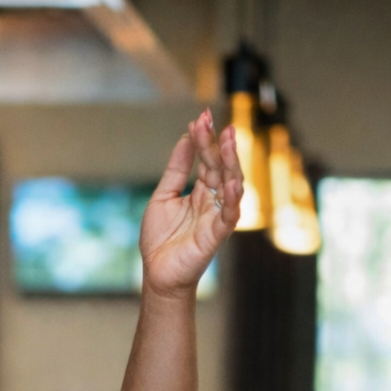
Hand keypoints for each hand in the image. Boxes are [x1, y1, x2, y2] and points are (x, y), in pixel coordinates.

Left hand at [139, 108, 242, 299]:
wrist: (157, 273)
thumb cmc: (161, 238)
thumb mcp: (163, 196)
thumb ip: (176, 169)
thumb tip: (186, 137)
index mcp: (202, 191)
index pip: (207, 159)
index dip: (204, 139)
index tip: (200, 117)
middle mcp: (214, 200)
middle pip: (221, 167)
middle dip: (218, 144)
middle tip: (213, 122)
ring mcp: (217, 216)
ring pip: (231, 184)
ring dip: (230, 162)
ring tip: (227, 140)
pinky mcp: (217, 234)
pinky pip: (230, 214)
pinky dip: (233, 198)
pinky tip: (232, 182)